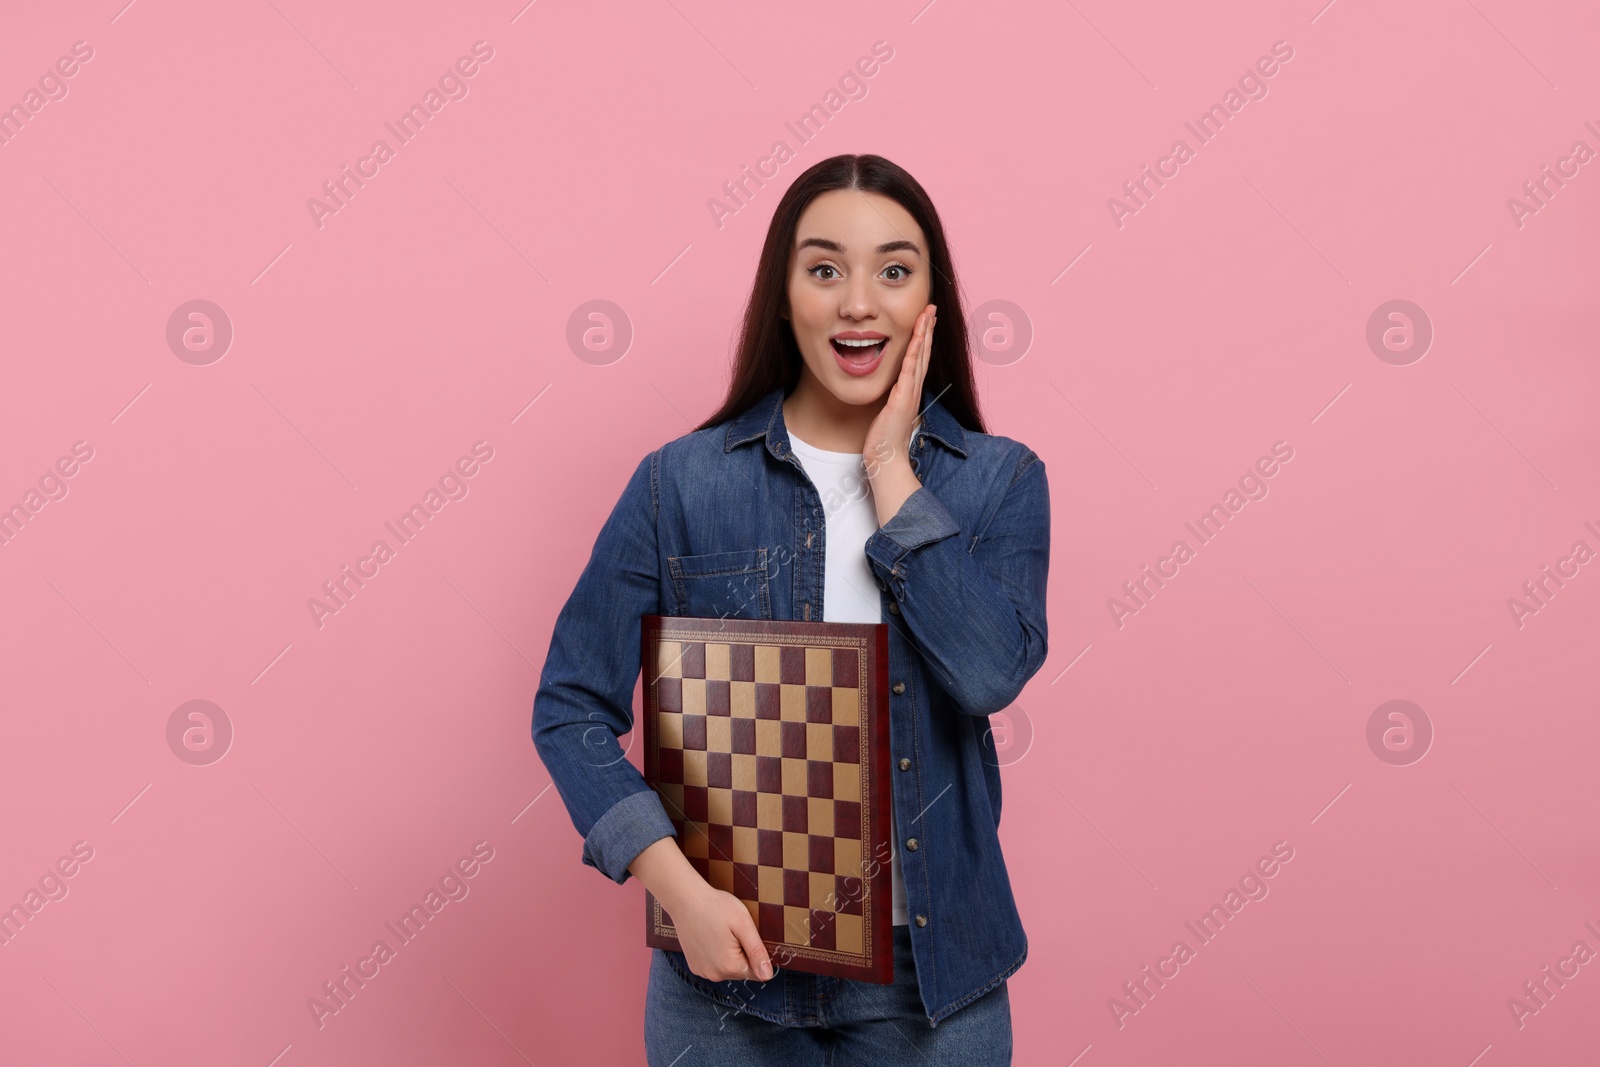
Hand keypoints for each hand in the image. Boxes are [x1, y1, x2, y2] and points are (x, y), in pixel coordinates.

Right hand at [670, 880, 774, 983]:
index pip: (757, 973)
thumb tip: (768, 975)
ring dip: (730, 955)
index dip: (757, 954)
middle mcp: (714, 975)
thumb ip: (757, 952)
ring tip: (721, 932)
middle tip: (734, 931)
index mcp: (729, 966)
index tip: (747, 936)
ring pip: (727, 968)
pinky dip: (716, 954)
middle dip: (743, 953)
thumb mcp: (743, 925)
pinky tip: (711, 937)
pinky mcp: (694, 965)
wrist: (685, 899)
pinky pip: (714, 965)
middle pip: (741, 971)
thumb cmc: (716, 907)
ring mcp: (702, 971)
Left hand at [863, 303, 933, 476]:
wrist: (886, 459)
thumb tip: (887, 394)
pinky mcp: (903, 399)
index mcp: (909, 392)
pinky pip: (910, 370)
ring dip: (925, 334)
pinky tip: (917, 338)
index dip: (923, 339)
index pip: (919, 359)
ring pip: (920, 357)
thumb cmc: (883, 441)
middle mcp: (914, 390)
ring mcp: (910, 393)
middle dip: (928, 329)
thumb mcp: (887, 414)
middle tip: (932, 308)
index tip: (925, 321)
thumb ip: (889, 400)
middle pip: (924, 353)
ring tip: (928, 314)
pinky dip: (915, 352)